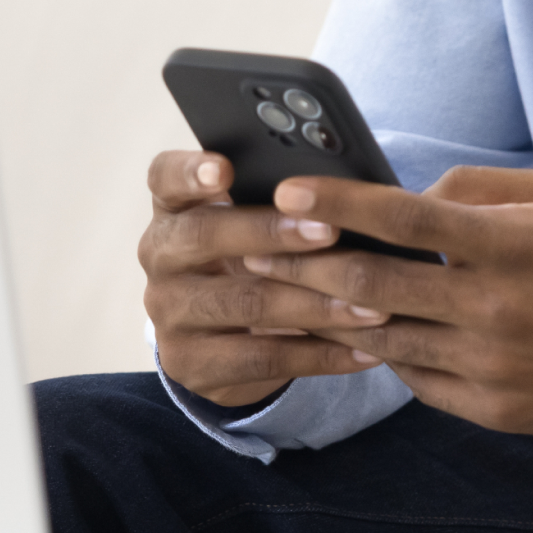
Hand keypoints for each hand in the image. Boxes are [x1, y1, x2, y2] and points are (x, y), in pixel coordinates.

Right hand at [139, 150, 394, 407]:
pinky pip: (263, 359)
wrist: (222, 338)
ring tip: (371, 305)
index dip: (190, 171)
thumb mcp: (251, 221)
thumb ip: (279, 197)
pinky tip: (366, 350)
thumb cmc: (252, 255)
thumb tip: (347, 182)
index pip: (165, 177)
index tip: (224, 168)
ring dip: (314, 304)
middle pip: (204, 235)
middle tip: (330, 231)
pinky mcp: (191, 364)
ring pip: (244, 304)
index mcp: (174, 208)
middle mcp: (161, 256)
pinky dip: (321, 355)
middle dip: (272, 232)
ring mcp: (170, 313)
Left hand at [245, 167, 532, 438]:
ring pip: (383, 338)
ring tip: (287, 292)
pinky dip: (388, 351)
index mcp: (510, 246)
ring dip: (332, 315)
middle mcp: (494, 310)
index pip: (403, 219)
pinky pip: (417, 378)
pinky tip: (369, 330)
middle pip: (371, 287)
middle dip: (302, 265)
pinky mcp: (493, 412)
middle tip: (252, 248)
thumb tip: (411, 199)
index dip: (337, 202)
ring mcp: (492, 368)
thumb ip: (480, 190)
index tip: (286, 189)